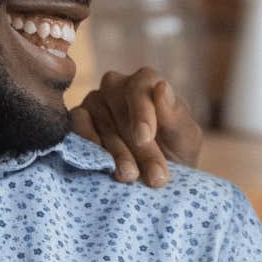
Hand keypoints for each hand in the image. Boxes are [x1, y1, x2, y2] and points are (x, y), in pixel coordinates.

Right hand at [70, 68, 202, 186]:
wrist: (156, 178)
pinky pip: (76, 125)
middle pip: (119, 108)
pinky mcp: (77, 120)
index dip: (142, 112)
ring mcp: (94, 102)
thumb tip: (161, 87)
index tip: (145, 139)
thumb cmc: (175, 151)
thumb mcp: (185, 138)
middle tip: (152, 176)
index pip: (140, 86)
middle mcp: (117, 87)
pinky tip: (101, 165)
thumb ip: (176, 115)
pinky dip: (87, 145)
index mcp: (146, 83)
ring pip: (98, 119)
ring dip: (114, 151)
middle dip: (137, 147)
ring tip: (130, 177)